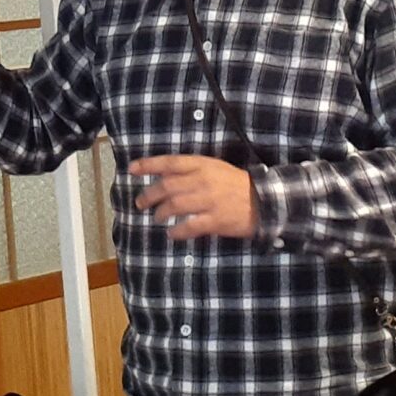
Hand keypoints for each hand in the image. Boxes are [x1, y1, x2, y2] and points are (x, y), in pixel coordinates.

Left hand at [129, 156, 256, 240]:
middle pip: (167, 186)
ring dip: (160, 213)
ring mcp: (209, 201)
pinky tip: (171, 233)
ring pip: (174, 206)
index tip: (132, 169)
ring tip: (156, 218)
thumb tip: (165, 177)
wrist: (264, 201)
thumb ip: (192, 170)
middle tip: (140, 202)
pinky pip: (189, 226)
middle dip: (149, 195)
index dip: (148, 165)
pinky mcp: (215, 220)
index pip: (170, 162)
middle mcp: (203, 180)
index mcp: (203, 165)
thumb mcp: (215, 168)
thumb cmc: (236, 184)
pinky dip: (176, 231)